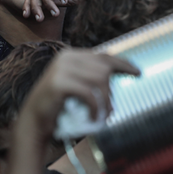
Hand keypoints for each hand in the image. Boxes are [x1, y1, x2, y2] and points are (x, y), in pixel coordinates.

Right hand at [19, 49, 139, 140]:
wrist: (34, 119)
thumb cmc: (59, 104)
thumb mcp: (76, 85)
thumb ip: (90, 76)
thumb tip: (119, 76)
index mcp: (71, 54)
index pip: (103, 55)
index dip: (122, 63)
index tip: (138, 72)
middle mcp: (66, 57)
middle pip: (104, 68)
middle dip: (111, 90)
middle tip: (110, 109)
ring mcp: (61, 68)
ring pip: (100, 79)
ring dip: (106, 100)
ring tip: (104, 114)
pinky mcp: (59, 83)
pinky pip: (89, 93)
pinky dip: (96, 108)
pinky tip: (95, 117)